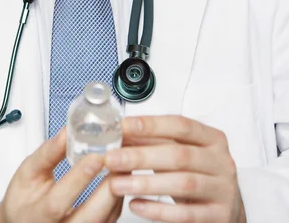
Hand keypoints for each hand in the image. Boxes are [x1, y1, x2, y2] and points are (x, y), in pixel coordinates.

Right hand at [0, 127, 122, 222]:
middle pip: (91, 217)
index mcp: (39, 215)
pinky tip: (119, 176)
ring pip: (106, 219)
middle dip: (109, 188)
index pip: (59, 201)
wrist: (23, 222)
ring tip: (123, 162)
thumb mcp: (28, 173)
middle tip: (119, 159)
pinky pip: (112, 219)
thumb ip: (47, 154)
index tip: (96, 156)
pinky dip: (118, 196)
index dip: (79, 179)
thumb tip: (67, 133)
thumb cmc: (24, 200)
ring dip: (118, 190)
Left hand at [104, 115, 246, 222]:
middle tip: (112, 158)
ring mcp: (223, 190)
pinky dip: (157, 210)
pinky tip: (136, 204)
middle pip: (179, 155)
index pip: (181, 125)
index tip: (124, 126)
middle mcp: (222, 162)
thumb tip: (123, 133)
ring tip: (117, 183)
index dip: (152, 125)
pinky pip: (185, 213)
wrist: (226, 209)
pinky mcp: (219, 215)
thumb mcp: (182, 152)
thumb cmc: (199, 175)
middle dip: (141, 156)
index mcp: (213, 138)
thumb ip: (157, 142)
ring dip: (145, 183)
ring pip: (182, 183)